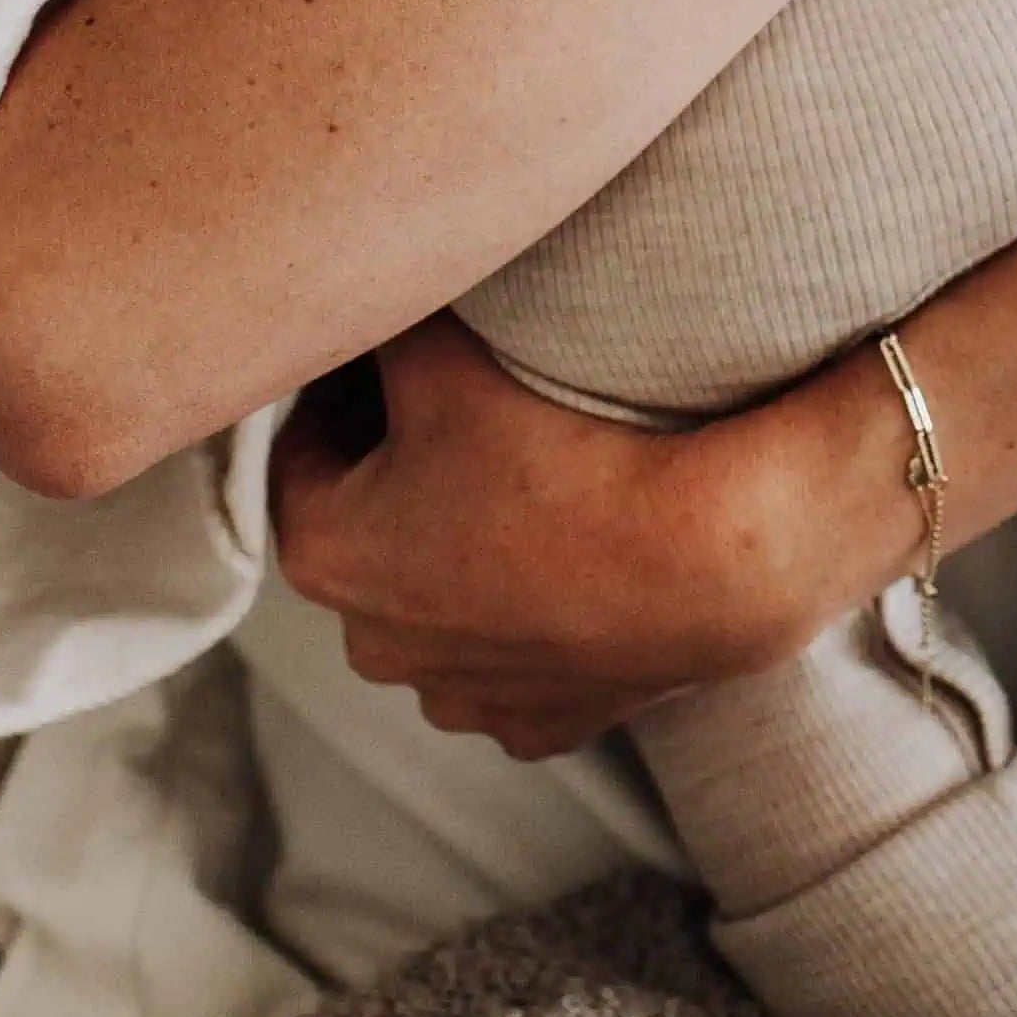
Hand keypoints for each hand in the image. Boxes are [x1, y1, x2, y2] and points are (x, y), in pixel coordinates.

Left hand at [270, 312, 842, 755]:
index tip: (410, 364)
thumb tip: (363, 290)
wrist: (708, 558)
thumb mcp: (445, 351)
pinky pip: (517, 658)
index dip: (357, 395)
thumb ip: (382, 319)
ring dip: (469, 553)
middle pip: (374, 532)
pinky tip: (579, 559)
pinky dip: (536, 616)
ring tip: (540, 489)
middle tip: (480, 416)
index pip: (308, 448)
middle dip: (408, 478)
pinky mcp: (537, 726)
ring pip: (441, 604)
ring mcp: (458, 697)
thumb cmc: (566, 451)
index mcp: (325, 554)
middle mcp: (372, 645)